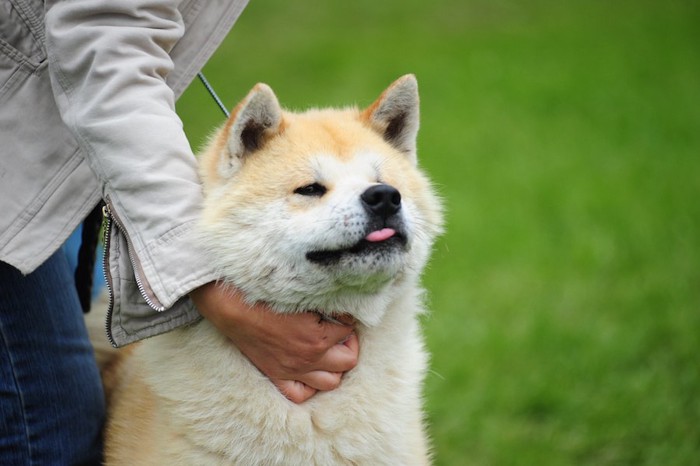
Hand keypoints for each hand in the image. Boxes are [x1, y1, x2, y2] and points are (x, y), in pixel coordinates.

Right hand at [190, 282, 358, 402]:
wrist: (235, 308)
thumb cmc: (268, 295)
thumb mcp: (304, 295)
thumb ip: (327, 304)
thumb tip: (343, 308)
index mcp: (318, 337)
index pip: (348, 329)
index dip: (347, 319)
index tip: (341, 312)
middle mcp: (309, 358)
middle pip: (348, 360)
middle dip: (349, 344)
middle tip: (341, 332)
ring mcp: (293, 370)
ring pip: (331, 382)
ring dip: (335, 367)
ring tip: (330, 351)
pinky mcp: (277, 375)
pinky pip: (301, 394)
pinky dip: (310, 385)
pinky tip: (310, 371)